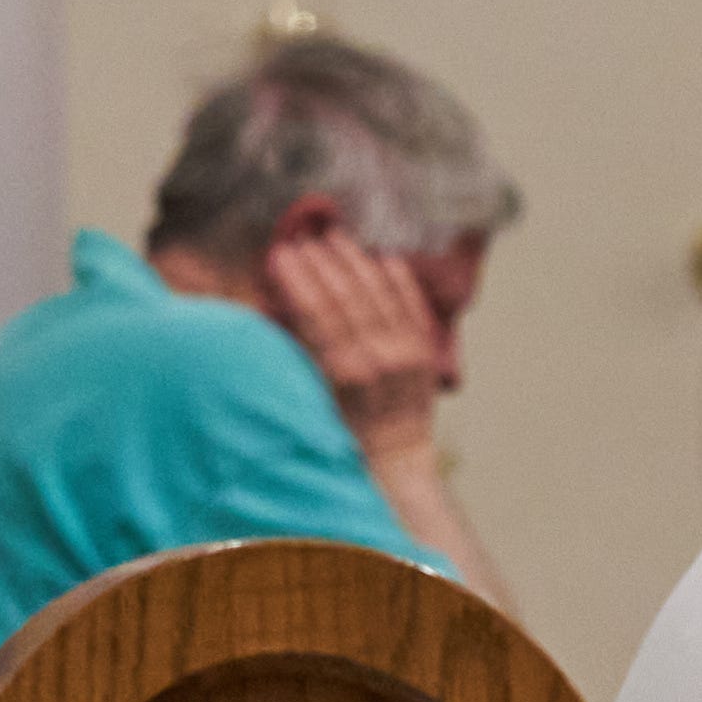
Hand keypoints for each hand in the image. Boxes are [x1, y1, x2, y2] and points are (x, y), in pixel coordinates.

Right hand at [263, 225, 457, 455]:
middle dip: (321, 263)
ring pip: (378, 294)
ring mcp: (406, 353)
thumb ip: (300, 353)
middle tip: (303, 238)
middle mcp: (377, 358)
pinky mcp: (425, 354)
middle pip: (345, 297)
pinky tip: (384, 257)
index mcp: (343, 372)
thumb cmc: (343, 438)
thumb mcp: (312, 399)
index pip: (315, 312)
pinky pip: (412, 306)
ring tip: (335, 237)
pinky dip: (399, 281)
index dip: (297, 279)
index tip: (280, 254)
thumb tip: (275, 311)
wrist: (396, 463)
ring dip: (355, 262)